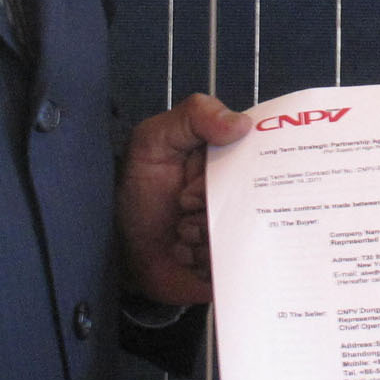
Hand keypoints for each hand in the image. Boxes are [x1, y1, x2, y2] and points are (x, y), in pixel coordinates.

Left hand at [120, 91, 245, 303]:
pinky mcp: (234, 261)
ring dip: (204, 236)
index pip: (258, 154)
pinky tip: (183, 253)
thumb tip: (243, 123)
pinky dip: (205, 261)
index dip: (233, 170)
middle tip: (182, 206)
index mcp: (229, 158)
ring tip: (179, 232)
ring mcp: (240, 230)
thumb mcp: (153, 141)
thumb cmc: (137, 194)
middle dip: (212, 207)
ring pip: (245, 232)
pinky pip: (239, 262)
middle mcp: (240, 192)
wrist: (120, 250)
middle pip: (256, 198)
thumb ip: (193, 116)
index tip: (197, 182)